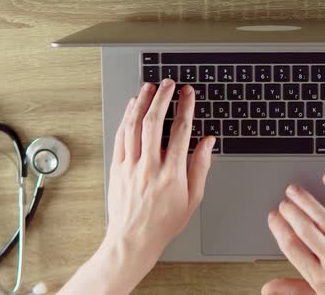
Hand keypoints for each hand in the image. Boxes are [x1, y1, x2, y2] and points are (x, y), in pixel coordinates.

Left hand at [105, 80, 214, 261]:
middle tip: (168, 84)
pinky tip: (132, 107)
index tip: (188, 93)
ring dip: (142, 102)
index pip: (181, 132)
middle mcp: (150, 167)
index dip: (186, 108)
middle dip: (162, 98)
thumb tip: (207, 142)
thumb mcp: (193, 198)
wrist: (133, 239)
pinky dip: (126, 118)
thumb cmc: (164, 222)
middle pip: (154, 122)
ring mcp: (130, 166)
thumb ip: (201, 167)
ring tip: (149, 87)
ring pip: (134, 126)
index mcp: (172, 174)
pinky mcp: (117, 168)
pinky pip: (121, 136)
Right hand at [262, 172, 324, 294]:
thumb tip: (268, 288)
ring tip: (295, 191)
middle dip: (291, 213)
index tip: (273, 218)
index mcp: (320, 276)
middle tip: (283, 202)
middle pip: (306, 230)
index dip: (279, 229)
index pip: (292, 247)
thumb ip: (293, 289)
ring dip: (307, 202)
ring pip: (324, 219)